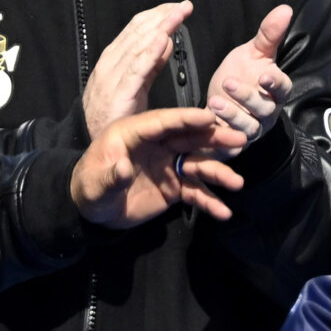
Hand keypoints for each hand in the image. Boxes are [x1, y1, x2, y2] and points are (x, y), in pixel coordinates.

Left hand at [70, 107, 248, 225]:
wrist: (94, 212)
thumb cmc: (90, 187)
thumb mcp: (95, 183)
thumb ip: (111, 175)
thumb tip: (124, 168)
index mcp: (134, 133)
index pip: (163, 122)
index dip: (186, 119)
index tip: (210, 117)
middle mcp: (156, 145)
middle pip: (188, 138)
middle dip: (214, 139)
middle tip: (241, 139)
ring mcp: (168, 165)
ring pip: (197, 164)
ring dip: (217, 172)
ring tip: (236, 182)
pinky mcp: (173, 187)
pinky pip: (194, 191)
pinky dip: (208, 201)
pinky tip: (223, 212)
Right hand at [84, 1, 190, 139]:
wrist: (94, 142)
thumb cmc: (115, 114)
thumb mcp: (136, 84)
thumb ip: (151, 64)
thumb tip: (166, 40)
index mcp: (113, 58)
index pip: (136, 29)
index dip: (157, 15)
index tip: (176, 7)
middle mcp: (111, 62)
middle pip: (138, 32)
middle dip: (162, 17)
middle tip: (184, 6)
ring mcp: (113, 76)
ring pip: (138, 46)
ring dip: (160, 28)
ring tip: (178, 14)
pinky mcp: (119, 93)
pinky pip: (137, 70)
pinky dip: (150, 53)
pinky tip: (163, 39)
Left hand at [203, 5, 292, 150]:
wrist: (221, 100)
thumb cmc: (241, 74)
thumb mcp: (253, 53)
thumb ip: (269, 35)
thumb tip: (285, 8)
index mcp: (275, 91)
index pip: (283, 88)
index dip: (276, 83)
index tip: (265, 75)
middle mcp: (267, 113)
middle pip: (264, 109)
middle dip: (247, 97)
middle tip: (228, 82)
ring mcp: (251, 130)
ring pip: (247, 128)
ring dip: (232, 116)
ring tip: (214, 100)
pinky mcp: (234, 143)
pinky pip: (231, 146)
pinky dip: (222, 140)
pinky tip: (210, 129)